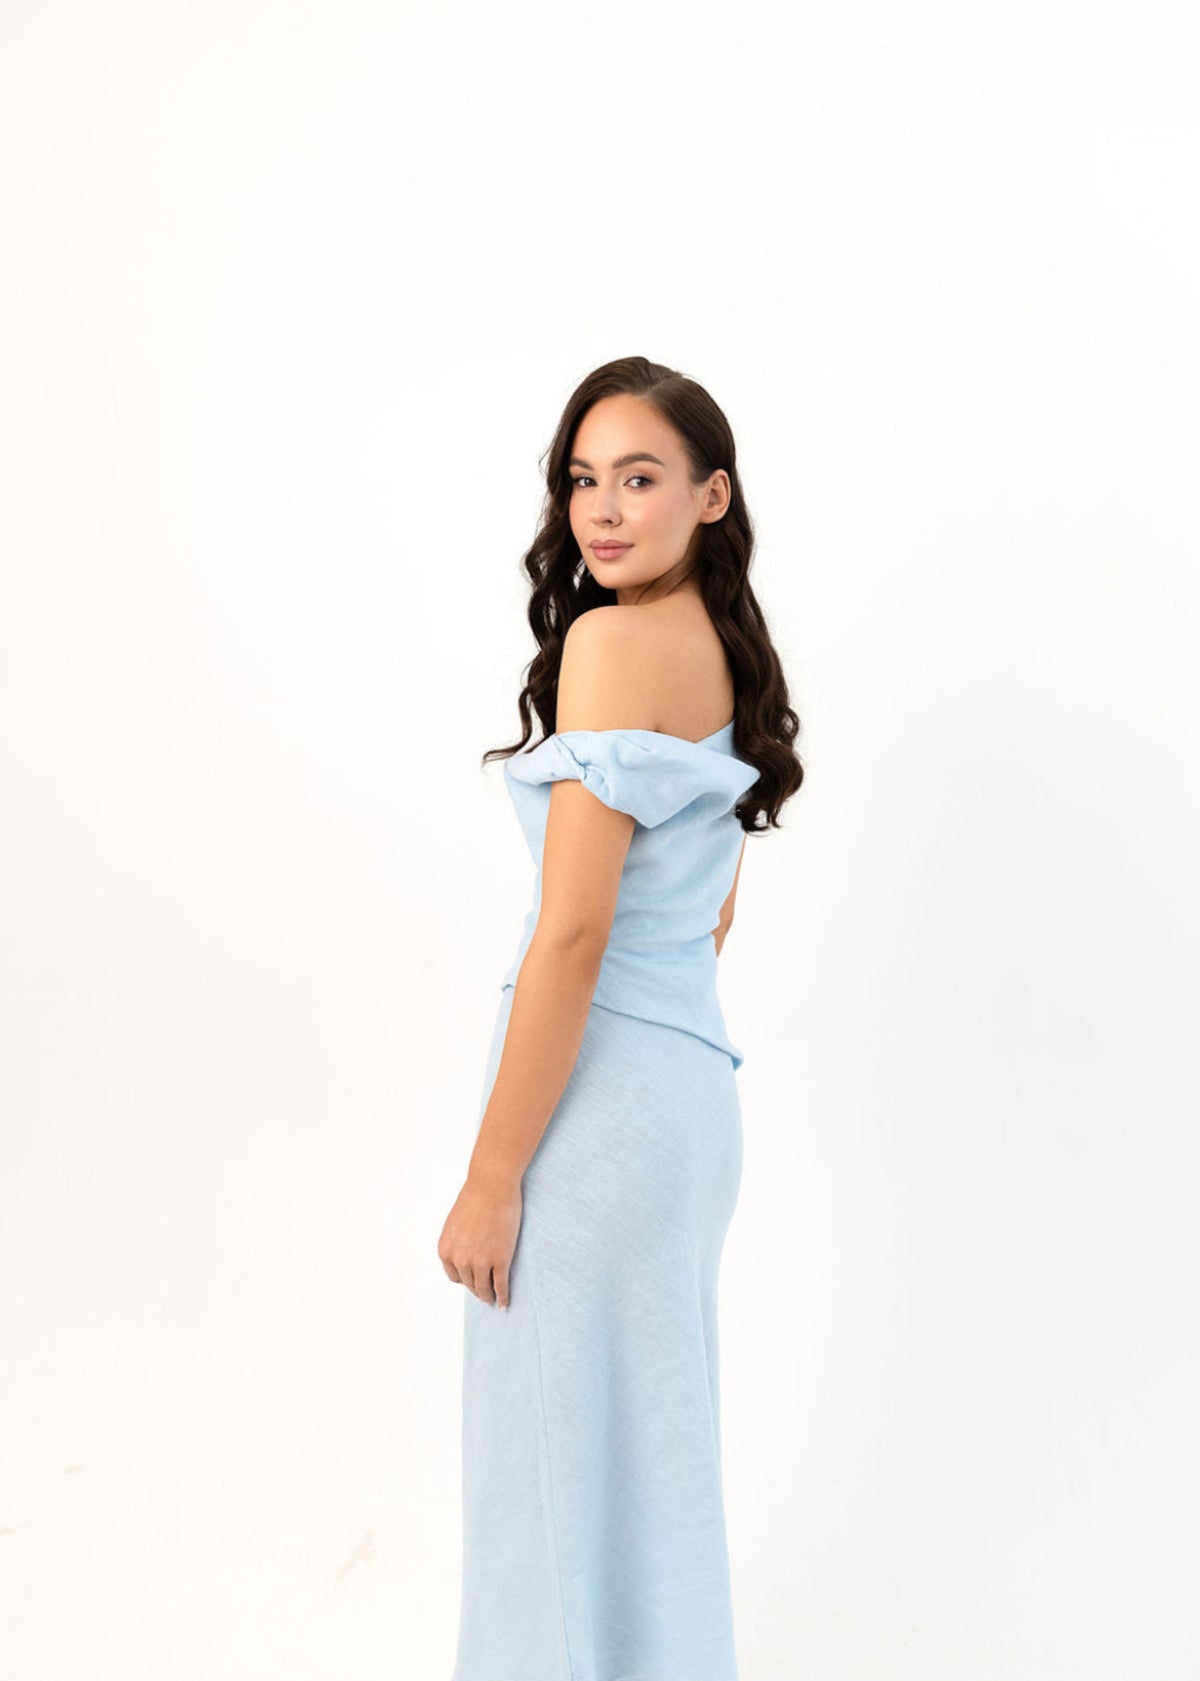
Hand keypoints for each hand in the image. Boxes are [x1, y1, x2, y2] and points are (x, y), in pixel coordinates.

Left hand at [437, 1166, 522, 1307]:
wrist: (492, 1186)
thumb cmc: (476, 1197)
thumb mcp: (456, 1223)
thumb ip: (458, 1242)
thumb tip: (466, 1254)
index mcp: (446, 1250)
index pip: (454, 1276)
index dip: (464, 1280)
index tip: (471, 1282)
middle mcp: (460, 1259)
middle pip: (469, 1283)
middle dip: (477, 1290)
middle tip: (484, 1295)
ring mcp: (481, 1261)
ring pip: (483, 1288)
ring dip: (488, 1296)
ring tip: (493, 1300)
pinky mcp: (500, 1260)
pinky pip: (500, 1285)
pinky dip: (502, 1296)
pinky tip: (504, 1301)